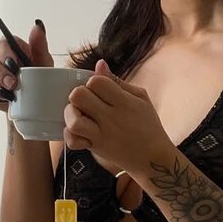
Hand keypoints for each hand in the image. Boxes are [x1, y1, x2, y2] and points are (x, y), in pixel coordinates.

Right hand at [0, 21, 52, 111]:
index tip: (15, 65)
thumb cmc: (38, 77)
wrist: (35, 100)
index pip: (2, 44)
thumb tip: (37, 26)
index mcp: (8, 47)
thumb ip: (39, 44)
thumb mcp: (43, 62)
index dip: (6, 55)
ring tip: (8, 94)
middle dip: (0, 73)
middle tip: (13, 84)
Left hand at [64, 59, 173, 175]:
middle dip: (78, 94)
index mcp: (124, 102)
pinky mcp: (95, 148)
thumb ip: (117, 81)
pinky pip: (73, 141)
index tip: (98, 89)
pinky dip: (70, 134)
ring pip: (74, 120)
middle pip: (79, 96)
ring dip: (71, 114)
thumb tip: (99, 64)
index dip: (92, 81)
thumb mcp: (140, 97)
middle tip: (87, 101)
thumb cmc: (148, 124)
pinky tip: (78, 129)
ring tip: (80, 114)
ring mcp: (101, 135)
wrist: (153, 158)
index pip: (96, 82)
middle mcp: (111, 118)